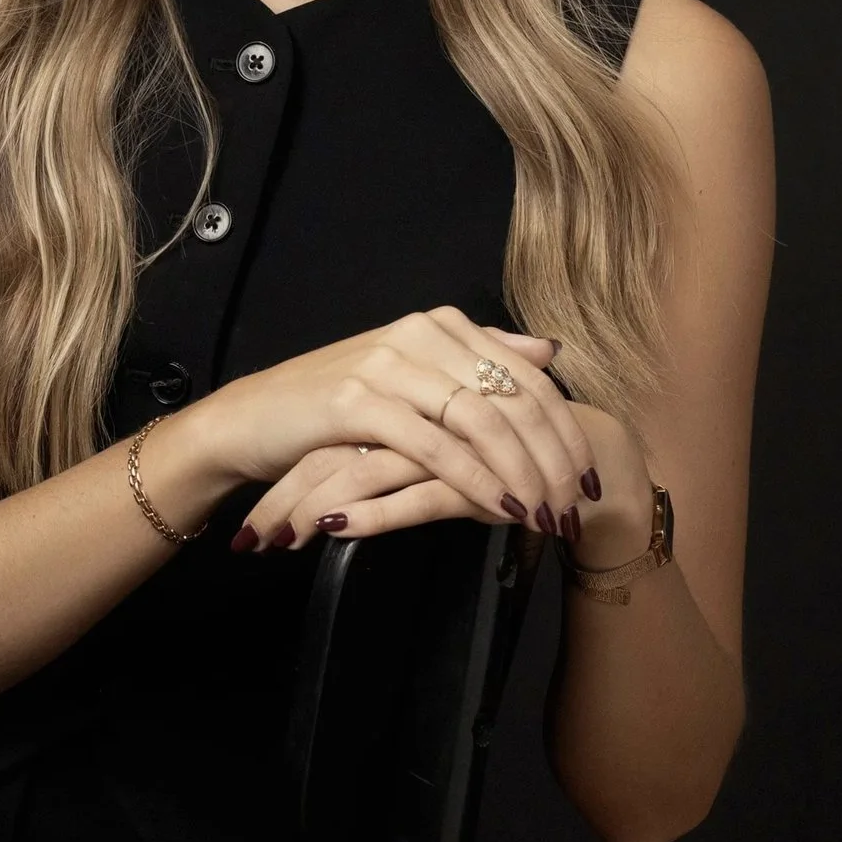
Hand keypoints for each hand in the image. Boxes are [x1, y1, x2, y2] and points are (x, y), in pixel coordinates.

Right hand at [181, 307, 600, 549]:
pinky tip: (498, 508)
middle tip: (574, 509)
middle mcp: (421, 334)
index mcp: (441, 325)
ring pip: (483, 421)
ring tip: (544, 516)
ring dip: (523, 474)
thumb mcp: (413, 375)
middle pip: (515, 397)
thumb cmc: (334, 407)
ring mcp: (389, 364)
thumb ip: (481, 358)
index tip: (588, 477)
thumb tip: (548, 350)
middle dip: (554, 458)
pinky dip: (475, 480)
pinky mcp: (359, 402)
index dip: (566, 428)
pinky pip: (435, 446)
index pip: (529, 374)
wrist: (252, 419)